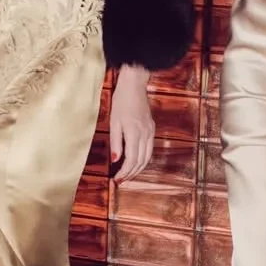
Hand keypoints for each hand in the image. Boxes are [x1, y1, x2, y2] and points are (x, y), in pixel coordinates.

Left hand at [110, 65, 154, 182]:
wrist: (134, 85)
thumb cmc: (121, 101)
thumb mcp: (114, 121)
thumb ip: (115, 142)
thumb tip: (116, 160)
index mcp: (134, 133)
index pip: (131, 160)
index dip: (124, 172)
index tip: (116, 180)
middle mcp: (145, 134)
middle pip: (140, 161)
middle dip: (131, 173)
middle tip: (121, 181)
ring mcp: (150, 131)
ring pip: (147, 157)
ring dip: (138, 168)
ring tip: (128, 175)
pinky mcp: (152, 128)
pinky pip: (149, 149)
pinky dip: (143, 159)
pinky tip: (136, 162)